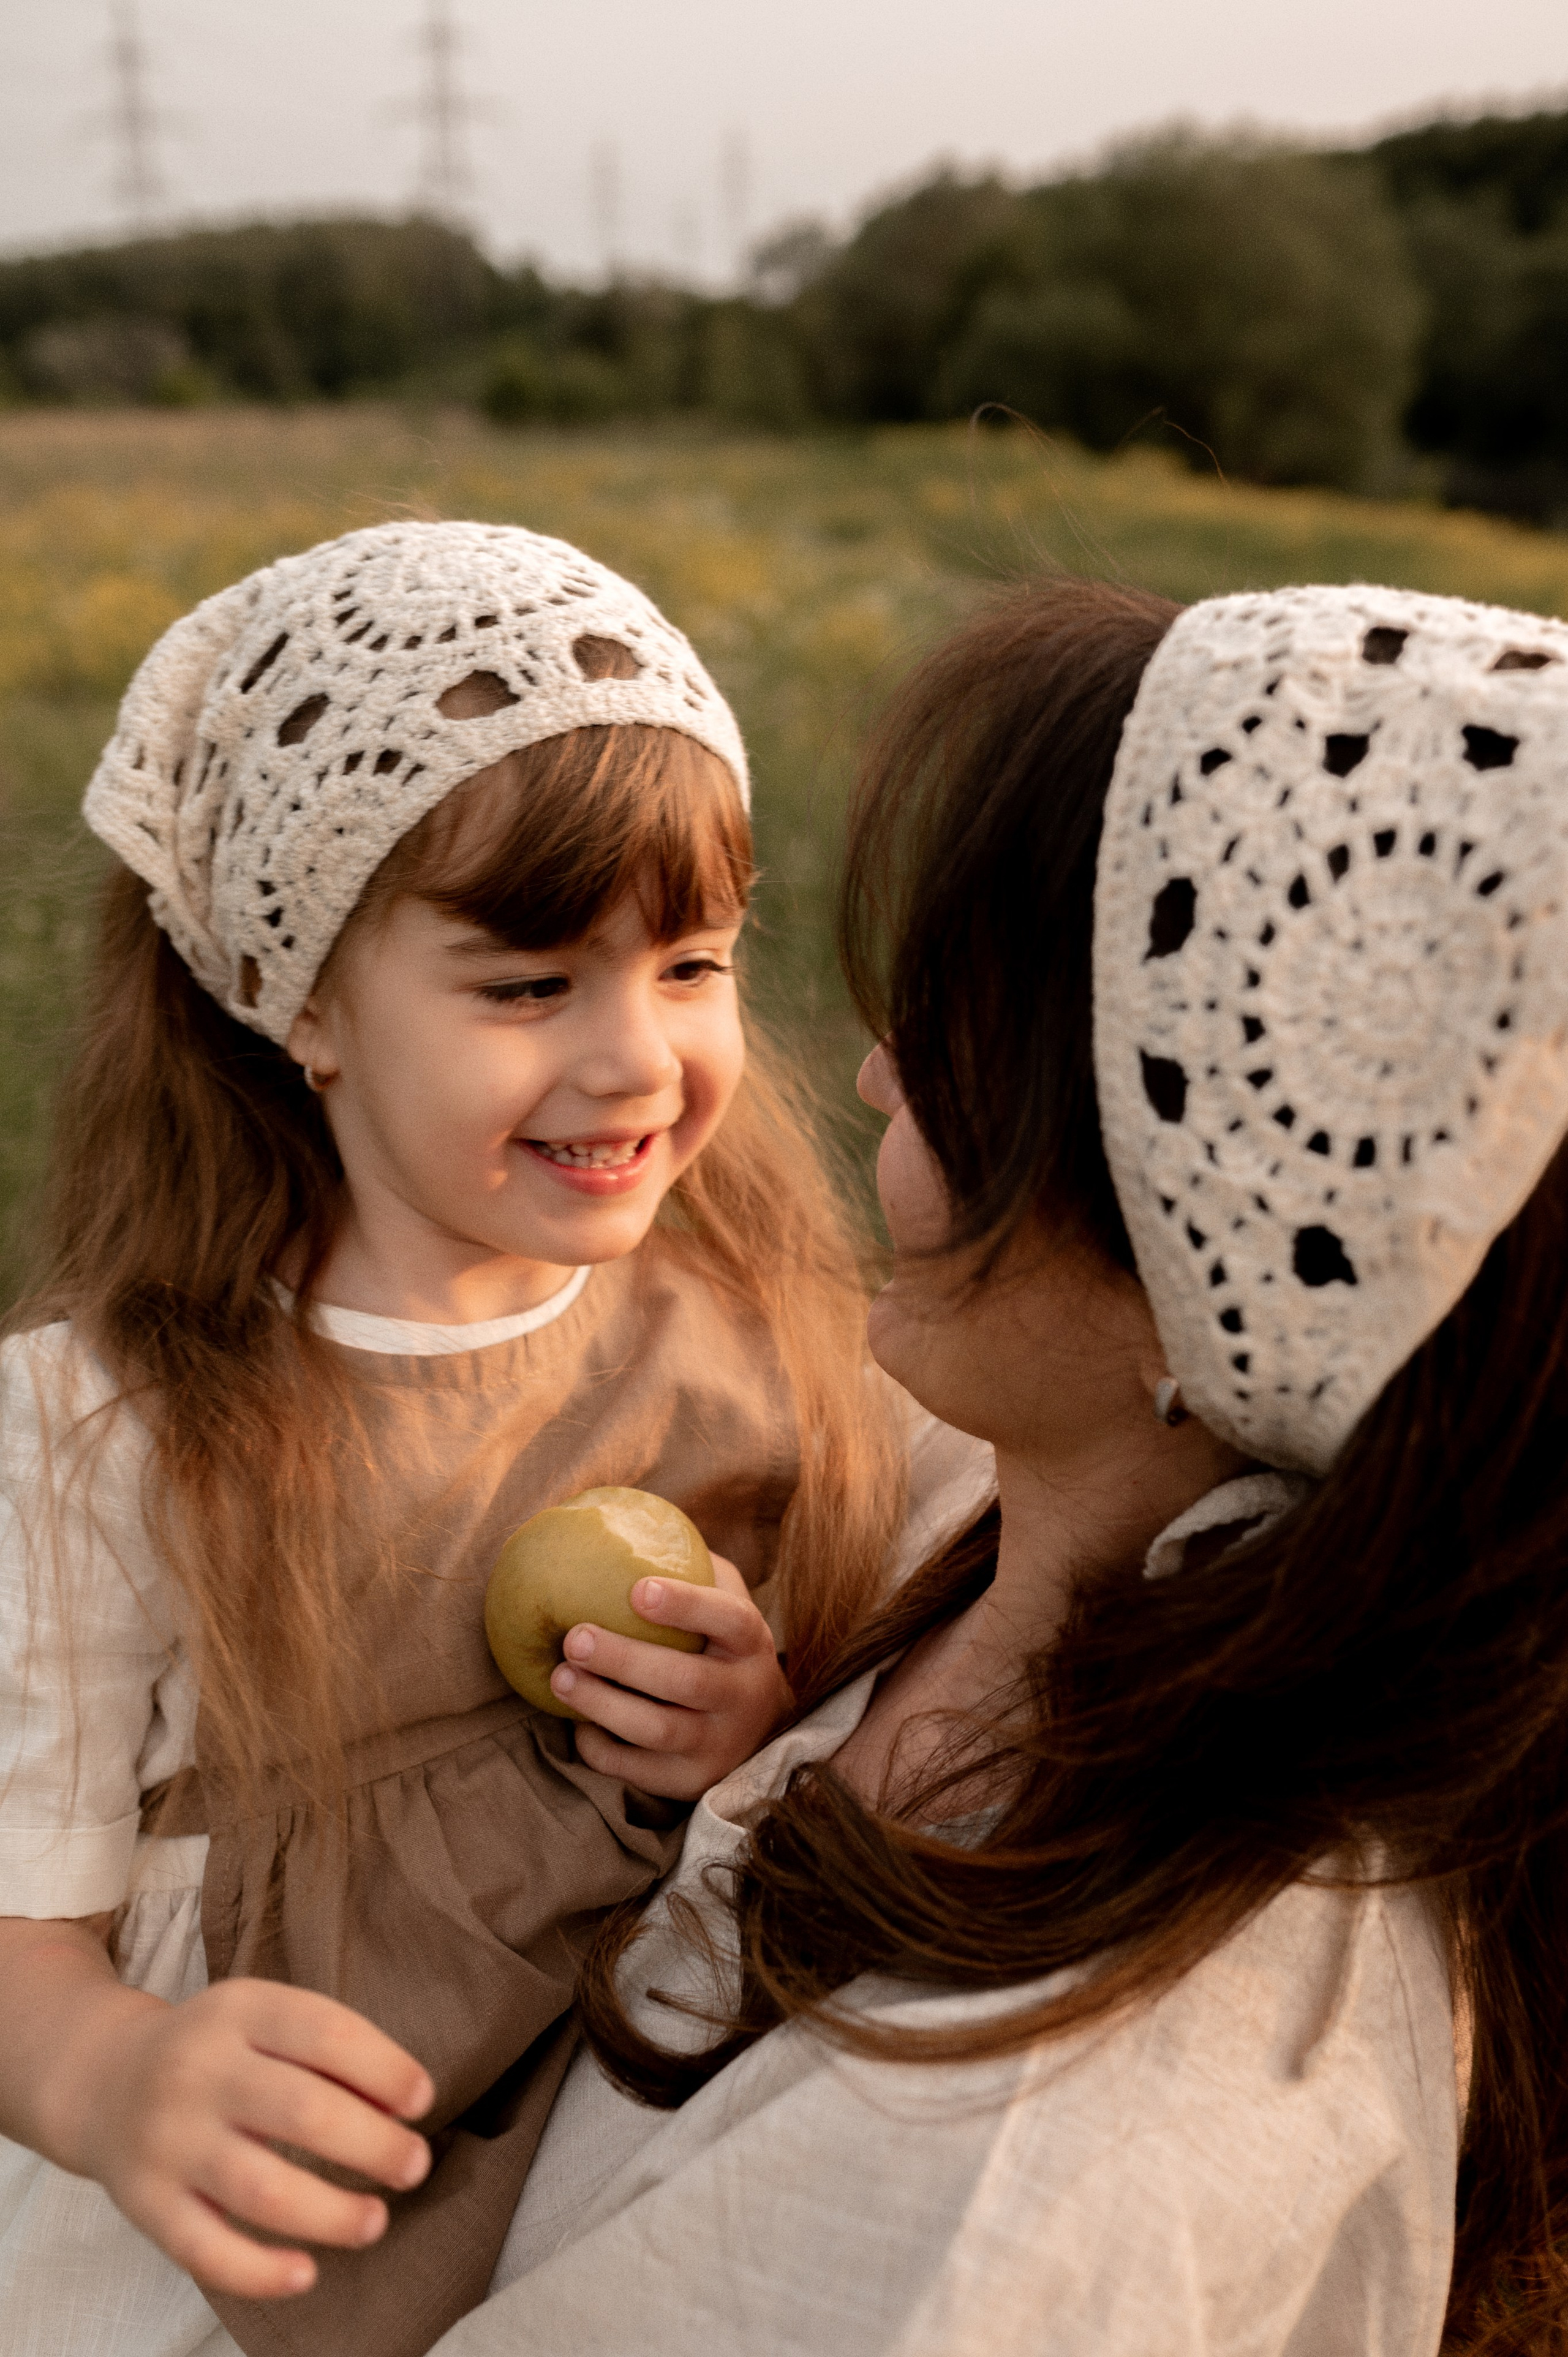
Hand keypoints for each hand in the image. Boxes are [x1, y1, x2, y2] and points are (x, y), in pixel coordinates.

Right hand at [58, 1975, 433, 2299]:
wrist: (104, 2080)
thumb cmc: (218, 2051)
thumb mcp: (263, 2018)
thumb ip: (328, 2048)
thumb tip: (408, 2102)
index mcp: (239, 2009)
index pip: (326, 2032)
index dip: (385, 2068)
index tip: (422, 2101)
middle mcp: (199, 2071)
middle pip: (302, 2112)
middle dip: (374, 2146)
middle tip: (413, 2166)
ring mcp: (169, 2141)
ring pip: (260, 2189)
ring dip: (331, 2214)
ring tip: (375, 2221)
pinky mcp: (145, 2204)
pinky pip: (205, 2250)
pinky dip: (260, 2271)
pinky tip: (305, 2273)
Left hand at [552, 1553, 792, 1798]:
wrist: (758, 1727)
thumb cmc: (719, 1646)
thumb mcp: (722, 1601)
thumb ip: (691, 1565)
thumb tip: (627, 1520)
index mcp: (750, 1642)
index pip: (728, 1619)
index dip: (685, 1605)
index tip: (636, 1589)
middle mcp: (744, 1695)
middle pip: (685, 1681)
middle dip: (624, 1660)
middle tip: (574, 1637)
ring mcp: (720, 1744)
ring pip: (659, 1730)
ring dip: (603, 1704)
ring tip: (559, 1679)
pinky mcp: (693, 1781)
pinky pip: (640, 1769)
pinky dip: (602, 1747)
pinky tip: (577, 1723)